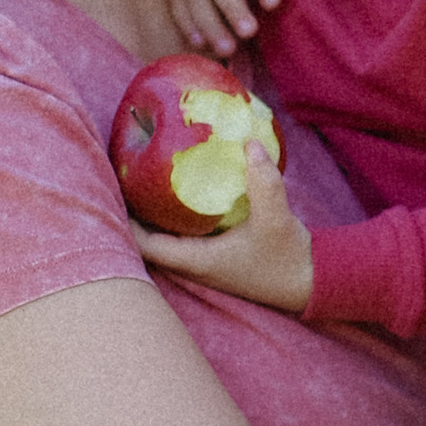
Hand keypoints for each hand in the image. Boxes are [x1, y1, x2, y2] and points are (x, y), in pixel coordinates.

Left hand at [132, 143, 315, 315]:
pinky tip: (177, 195)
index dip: (124, 223)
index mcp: (198, 261)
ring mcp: (203, 264)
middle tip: (123, 179)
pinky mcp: (215, 258)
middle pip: (147, 243)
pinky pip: (181, 237)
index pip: (145, 246)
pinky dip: (173, 219)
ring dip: (152, 217)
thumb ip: (263, 182)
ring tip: (142, 183)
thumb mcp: (277, 219)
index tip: (113, 192)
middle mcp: (194, 266)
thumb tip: (249, 143)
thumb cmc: (289, 260)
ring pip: (164, 241)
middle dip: (133, 215)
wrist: (312, 282)